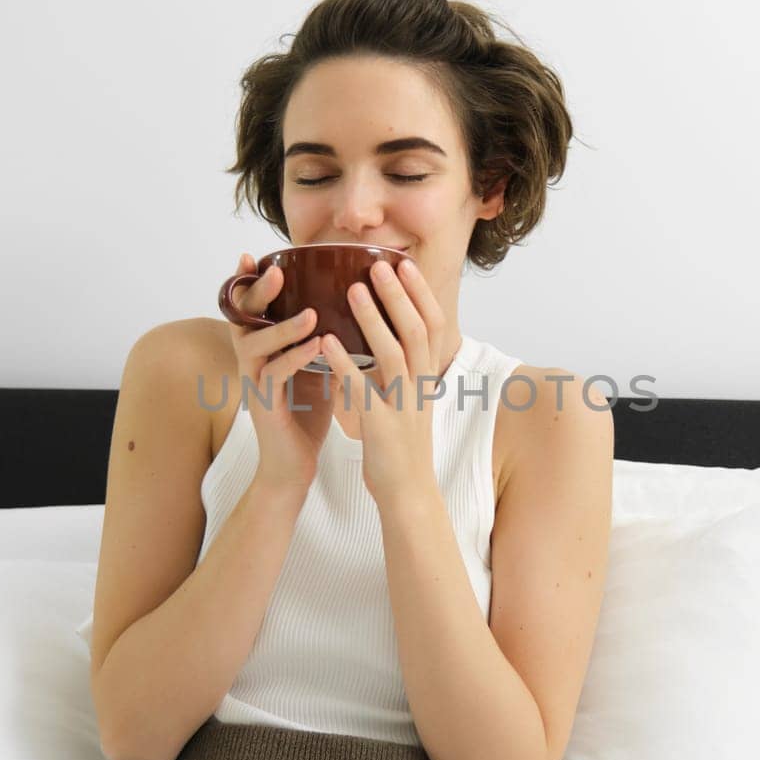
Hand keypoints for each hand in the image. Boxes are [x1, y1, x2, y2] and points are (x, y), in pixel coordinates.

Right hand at [224, 252, 327, 492]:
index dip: (250, 282)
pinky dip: (294, 359)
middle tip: (274, 271)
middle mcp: (251, 362)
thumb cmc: (307, 413)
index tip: (257, 254)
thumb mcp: (317, 367)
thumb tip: (354, 305)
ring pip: (255, 346)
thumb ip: (323, 338)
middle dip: (257, 293)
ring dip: (282, 327)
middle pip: (242, 319)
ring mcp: (254, 384)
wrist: (295, 464)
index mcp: (264, 349)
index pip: (251, 308)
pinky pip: (273, 377)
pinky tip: (316, 347)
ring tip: (310, 312)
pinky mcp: (264, 406)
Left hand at [319, 256, 449, 504]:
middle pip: (417, 331)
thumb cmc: (401, 446)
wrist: (407, 494)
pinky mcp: (381, 428)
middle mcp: (420, 388)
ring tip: (352, 290)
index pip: (433, 326)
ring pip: (393, 354)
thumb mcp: (409, 400)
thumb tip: (393, 334)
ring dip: (373, 319)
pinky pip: (363, 390)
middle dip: (399, 295)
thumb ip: (404, 368)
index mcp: (427, 379)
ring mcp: (403, 407)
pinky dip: (345, 363)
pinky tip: (326, 342)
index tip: (404, 264)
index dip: (420, 294)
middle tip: (377, 265)